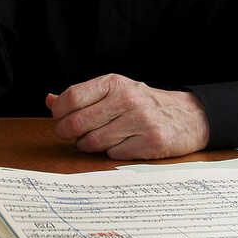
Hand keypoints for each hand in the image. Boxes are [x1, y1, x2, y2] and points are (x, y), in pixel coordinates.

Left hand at [48, 74, 209, 159]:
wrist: (188, 117)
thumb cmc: (144, 104)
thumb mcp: (115, 92)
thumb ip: (83, 96)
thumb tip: (49, 101)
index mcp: (115, 83)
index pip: (72, 97)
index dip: (58, 113)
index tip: (59, 119)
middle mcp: (127, 99)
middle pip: (77, 123)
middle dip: (67, 133)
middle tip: (70, 135)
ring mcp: (140, 121)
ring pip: (93, 142)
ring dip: (88, 145)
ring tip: (96, 140)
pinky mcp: (150, 142)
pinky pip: (113, 154)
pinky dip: (112, 152)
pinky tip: (121, 145)